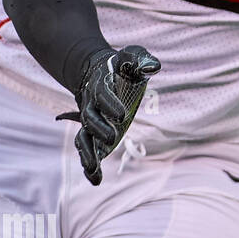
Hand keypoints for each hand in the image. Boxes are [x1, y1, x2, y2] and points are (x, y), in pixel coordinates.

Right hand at [57, 45, 159, 184]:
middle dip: (100, 129)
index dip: (111, 104)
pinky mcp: (94, 133)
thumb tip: (154, 66)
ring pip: (84, 138)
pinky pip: (88, 150)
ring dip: (87, 153)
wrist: (96, 71)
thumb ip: (141, 60)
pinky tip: (95, 181)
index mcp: (100, 86)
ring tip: (93, 169)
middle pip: (90, 119)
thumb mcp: (132, 56)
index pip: (103, 96)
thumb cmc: (120, 65)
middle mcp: (91, 105)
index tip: (122, 114)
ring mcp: (90, 121)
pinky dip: (90, 165)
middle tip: (113, 137)